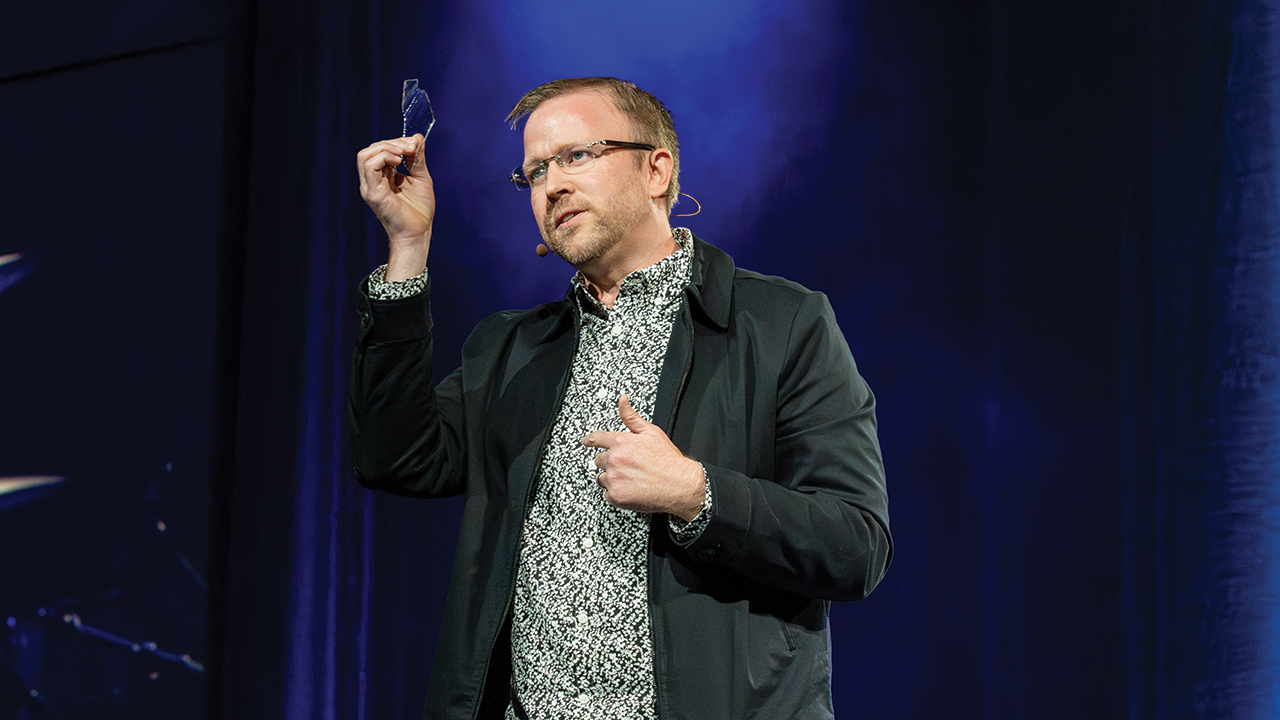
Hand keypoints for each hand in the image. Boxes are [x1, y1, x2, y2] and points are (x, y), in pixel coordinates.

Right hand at [356, 134, 434, 278]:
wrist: (419, 232)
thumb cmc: (419, 210)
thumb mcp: (420, 177)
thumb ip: (417, 158)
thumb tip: (417, 137)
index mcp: (382, 176)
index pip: (379, 150)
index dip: (396, 141)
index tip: (415, 143)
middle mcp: (372, 181)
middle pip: (370, 150)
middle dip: (392, 142)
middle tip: (411, 147)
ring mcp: (370, 187)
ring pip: (365, 156)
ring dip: (386, 148)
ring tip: (403, 153)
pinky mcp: (372, 193)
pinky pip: (369, 167)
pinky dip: (383, 158)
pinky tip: (398, 161)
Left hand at [583, 395, 705, 520]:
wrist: (680, 485)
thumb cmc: (668, 460)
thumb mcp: (651, 432)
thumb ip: (631, 417)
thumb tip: (623, 401)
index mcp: (621, 442)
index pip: (596, 438)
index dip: (590, 440)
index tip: (587, 442)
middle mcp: (614, 459)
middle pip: (599, 459)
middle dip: (610, 462)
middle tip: (627, 466)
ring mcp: (614, 478)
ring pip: (602, 477)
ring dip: (612, 478)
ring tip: (631, 478)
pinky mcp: (616, 495)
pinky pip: (607, 493)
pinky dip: (616, 492)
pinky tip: (631, 488)